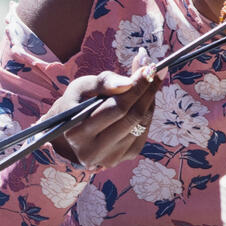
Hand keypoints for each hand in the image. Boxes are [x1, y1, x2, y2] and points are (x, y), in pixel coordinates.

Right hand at [46, 66, 160, 168]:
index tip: (149, 67)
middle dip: (147, 91)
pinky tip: (146, 97)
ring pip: (141, 123)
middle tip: (155, 70)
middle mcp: (93, 151)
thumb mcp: (82, 87)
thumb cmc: (76, 103)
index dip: (136, 87)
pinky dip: (148, 111)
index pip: (116, 108)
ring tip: (151, 79)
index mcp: (77, 132)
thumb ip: (103, 83)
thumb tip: (129, 82)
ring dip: (150, 99)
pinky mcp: (124, 158)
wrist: (70, 129)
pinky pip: (144, 130)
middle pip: (132, 117)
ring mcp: (110, 158)